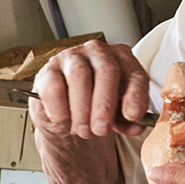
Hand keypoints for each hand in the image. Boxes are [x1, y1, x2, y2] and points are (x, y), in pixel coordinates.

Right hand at [29, 39, 150, 138]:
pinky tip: (63, 120)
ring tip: (84, 131)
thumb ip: (128, 121)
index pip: (135, 74)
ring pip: (79, 75)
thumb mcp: (117, 115)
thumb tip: (136, 126)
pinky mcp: (48, 70)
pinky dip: (59, 107)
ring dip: (82, 108)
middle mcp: (98, 52)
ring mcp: (72, 57)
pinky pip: (53, 85)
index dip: (136, 96)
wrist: (67, 113)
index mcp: (123, 60)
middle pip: (106, 70)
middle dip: (104, 103)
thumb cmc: (97, 107)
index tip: (133, 116)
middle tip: (101, 129)